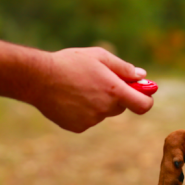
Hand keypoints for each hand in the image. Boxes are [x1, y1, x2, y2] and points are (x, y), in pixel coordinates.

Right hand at [31, 47, 153, 132]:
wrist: (38, 78)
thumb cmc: (70, 63)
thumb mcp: (100, 57)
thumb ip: (124, 68)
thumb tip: (142, 76)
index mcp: (113, 90)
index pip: (143, 105)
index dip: (146, 99)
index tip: (143, 92)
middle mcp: (104, 108)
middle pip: (122, 106)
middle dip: (117, 95)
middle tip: (102, 81)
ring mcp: (91, 120)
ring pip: (104, 112)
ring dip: (99, 102)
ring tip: (80, 87)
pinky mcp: (78, 127)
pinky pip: (89, 119)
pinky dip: (85, 110)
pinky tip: (72, 97)